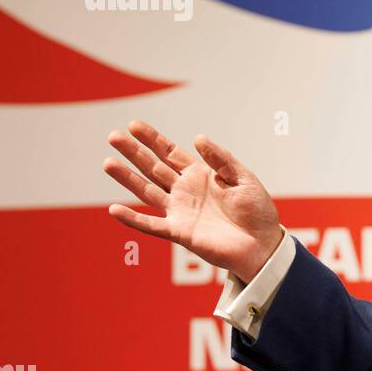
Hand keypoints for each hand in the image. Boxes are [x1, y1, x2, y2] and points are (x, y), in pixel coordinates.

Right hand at [102, 120, 282, 282]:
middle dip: (134, 152)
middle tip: (113, 136)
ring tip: (108, 162)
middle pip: (153, 168)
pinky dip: (133, 219)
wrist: (263, 245)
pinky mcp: (180, 232)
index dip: (152, 139)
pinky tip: (114, 209)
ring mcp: (180, 212)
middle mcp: (185, 191)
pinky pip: (152, 225)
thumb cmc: (257, 211)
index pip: (170, 153)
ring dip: (127, 178)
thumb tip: (198, 138)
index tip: (134, 125)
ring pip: (147, 192)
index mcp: (200, 175)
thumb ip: (221, 159)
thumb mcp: (244, 178)